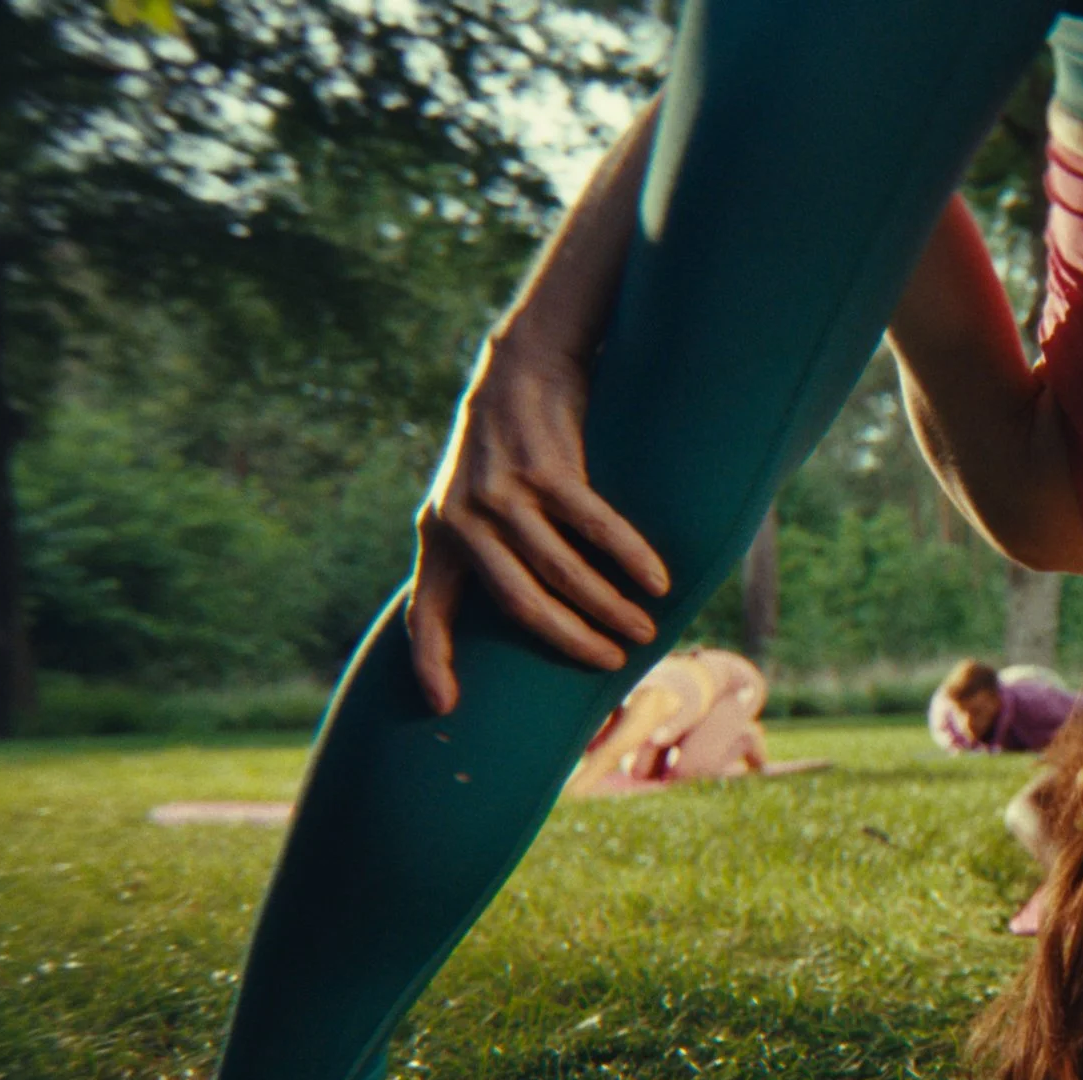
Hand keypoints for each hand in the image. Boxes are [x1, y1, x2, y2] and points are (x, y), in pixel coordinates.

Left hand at [407, 336, 669, 713]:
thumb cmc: (504, 447)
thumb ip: (478, 552)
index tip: (443, 707)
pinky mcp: (546, 470)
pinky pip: (595, 529)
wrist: (518, 369)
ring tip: (645, 630)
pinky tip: (658, 581)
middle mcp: (464, 520)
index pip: (425, 612)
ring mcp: (505, 494)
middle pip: (521, 605)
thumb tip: (518, 617)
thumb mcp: (468, 500)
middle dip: (571, 641)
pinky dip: (630, 559)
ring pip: (563, 572)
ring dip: (609, 607)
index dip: (430, 662)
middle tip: (611, 662)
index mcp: (439, 535)